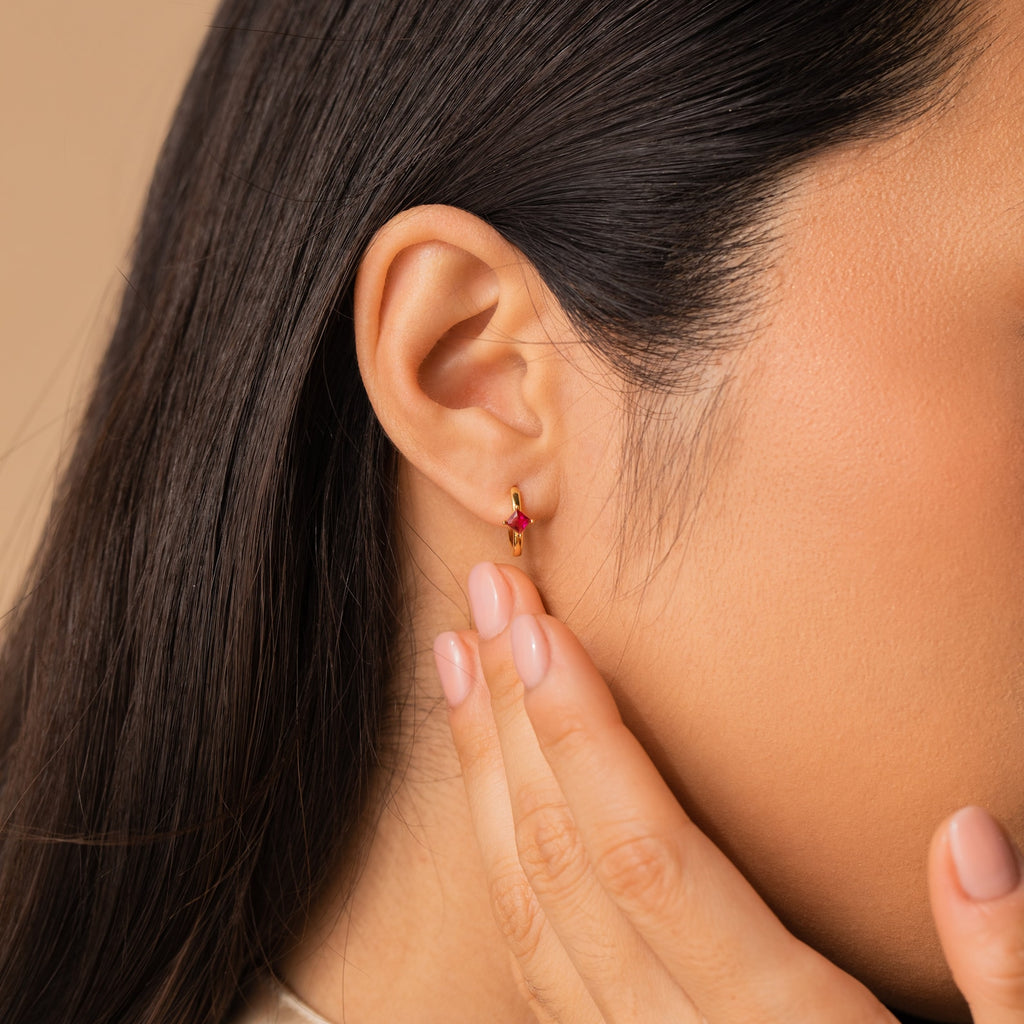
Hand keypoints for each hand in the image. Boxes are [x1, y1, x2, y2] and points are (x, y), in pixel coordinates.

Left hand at [433, 562, 1023, 1022]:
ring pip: (522, 901)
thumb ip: (1010, 976)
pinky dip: (493, 844)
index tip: (538, 628)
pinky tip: (485, 771)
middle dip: (512, 714)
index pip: (646, 856)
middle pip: (564, 859)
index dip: (582, 734)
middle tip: (485, 596)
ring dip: (481, 767)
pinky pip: (528, 947)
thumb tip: (969, 839)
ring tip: (455, 657)